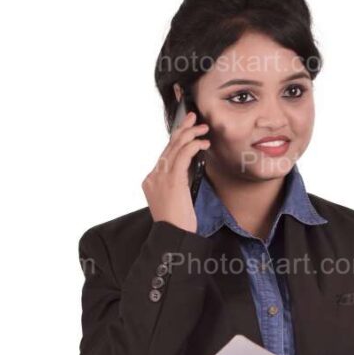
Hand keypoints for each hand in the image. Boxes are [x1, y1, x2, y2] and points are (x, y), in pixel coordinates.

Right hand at [142, 111, 210, 231]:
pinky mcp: (172, 180)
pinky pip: (182, 156)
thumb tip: (188, 169)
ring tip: (202, 128)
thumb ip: (177, 183)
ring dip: (190, 134)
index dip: (177, 140)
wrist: (173, 236)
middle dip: (182, 130)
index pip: (164, 155)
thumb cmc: (177, 223)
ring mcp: (160, 178)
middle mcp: (153, 176)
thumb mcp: (175, 200)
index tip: (187, 131)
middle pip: (168, 147)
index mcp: (151, 181)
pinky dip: (192, 146)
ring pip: (174, 147)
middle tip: (193, 118)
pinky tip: (202, 143)